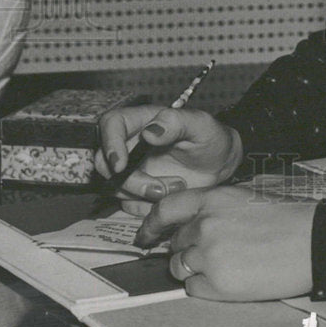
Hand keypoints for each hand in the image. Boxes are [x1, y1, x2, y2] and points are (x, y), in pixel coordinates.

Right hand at [96, 105, 242, 208]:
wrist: (221, 166)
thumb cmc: (211, 139)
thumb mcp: (201, 126)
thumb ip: (177, 122)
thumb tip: (149, 130)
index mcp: (143, 120)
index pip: (111, 123)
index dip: (109, 143)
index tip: (121, 165)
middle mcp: (131, 144)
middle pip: (105, 162)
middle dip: (129, 181)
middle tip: (160, 189)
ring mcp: (131, 168)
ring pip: (113, 186)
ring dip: (141, 194)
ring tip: (177, 187)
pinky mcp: (135, 190)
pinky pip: (126, 203)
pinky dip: (144, 206)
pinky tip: (169, 198)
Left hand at [138, 186, 316, 301]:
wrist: (314, 241)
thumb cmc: (290, 219)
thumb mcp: (250, 198)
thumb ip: (217, 208)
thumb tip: (195, 225)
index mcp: (215, 199)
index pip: (167, 208)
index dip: (151, 224)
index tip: (146, 235)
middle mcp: (205, 225)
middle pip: (175, 242)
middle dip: (186, 249)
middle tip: (210, 253)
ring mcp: (208, 255)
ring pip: (179, 267)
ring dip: (194, 268)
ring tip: (225, 266)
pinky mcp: (216, 284)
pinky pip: (192, 288)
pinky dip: (204, 286)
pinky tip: (230, 278)